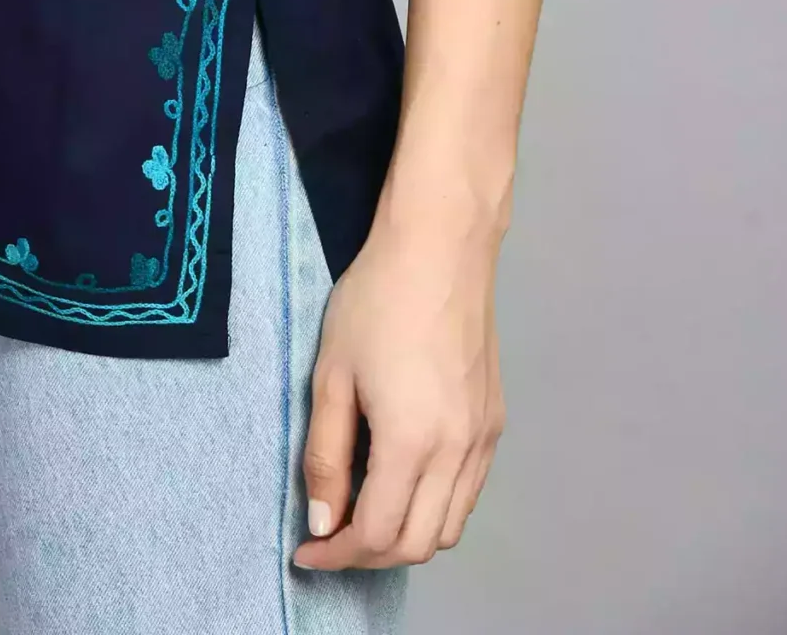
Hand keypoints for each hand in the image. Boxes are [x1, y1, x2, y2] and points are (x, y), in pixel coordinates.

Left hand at [293, 211, 505, 570]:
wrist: (440, 246)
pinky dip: (435, 508)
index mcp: (413, 442)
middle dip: (368, 555)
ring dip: (405, 536)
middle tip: (329, 536)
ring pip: (449, 527)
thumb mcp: (331, 374)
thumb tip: (322, 521)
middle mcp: (458, 453)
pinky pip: (468, 494)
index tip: (306, 551)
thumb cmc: (376, 298)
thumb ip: (325, 454)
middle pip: (417, 545)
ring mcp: (484, 440)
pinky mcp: (495, 423)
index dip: (337, 554)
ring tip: (363, 511)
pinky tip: (402, 482)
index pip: (377, 535)